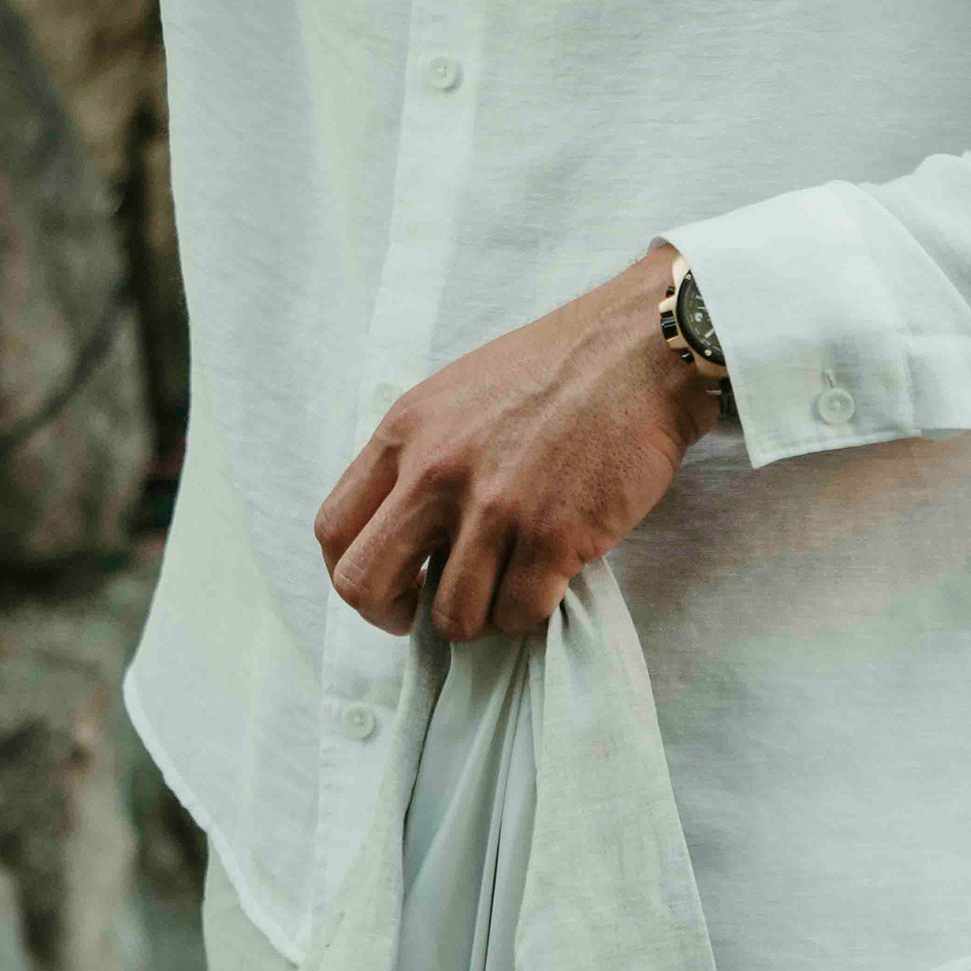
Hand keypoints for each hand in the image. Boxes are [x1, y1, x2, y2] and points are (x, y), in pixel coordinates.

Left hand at [313, 249, 714, 644]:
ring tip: (505, 587)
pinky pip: (518, 613)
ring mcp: (493, 508)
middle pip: (365, 584)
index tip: (390, 584)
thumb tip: (403, 527)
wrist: (637, 353)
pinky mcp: (552, 537)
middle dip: (391, 615)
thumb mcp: (454, 394)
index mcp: (403, 433)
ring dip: (477, 616)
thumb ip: (418, 455)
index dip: (353, 573)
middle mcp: (435, 473)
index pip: (332, 529)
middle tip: (426, 610)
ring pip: (451, 617)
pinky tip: (547, 581)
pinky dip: (529, 612)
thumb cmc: (553, 369)